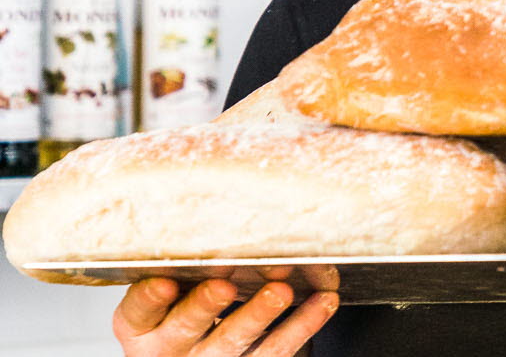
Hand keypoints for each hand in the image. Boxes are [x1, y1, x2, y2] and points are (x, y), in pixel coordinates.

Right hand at [113, 277, 338, 356]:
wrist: (197, 354)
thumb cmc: (184, 306)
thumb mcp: (169, 291)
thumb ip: (183, 264)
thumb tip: (217, 209)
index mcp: (142, 327)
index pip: (137, 313)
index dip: (149, 299)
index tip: (164, 282)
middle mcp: (170, 348)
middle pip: (184, 328)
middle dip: (203, 306)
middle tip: (223, 286)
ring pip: (233, 342)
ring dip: (258, 315)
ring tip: (281, 291)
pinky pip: (276, 349)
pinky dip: (302, 324)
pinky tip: (322, 301)